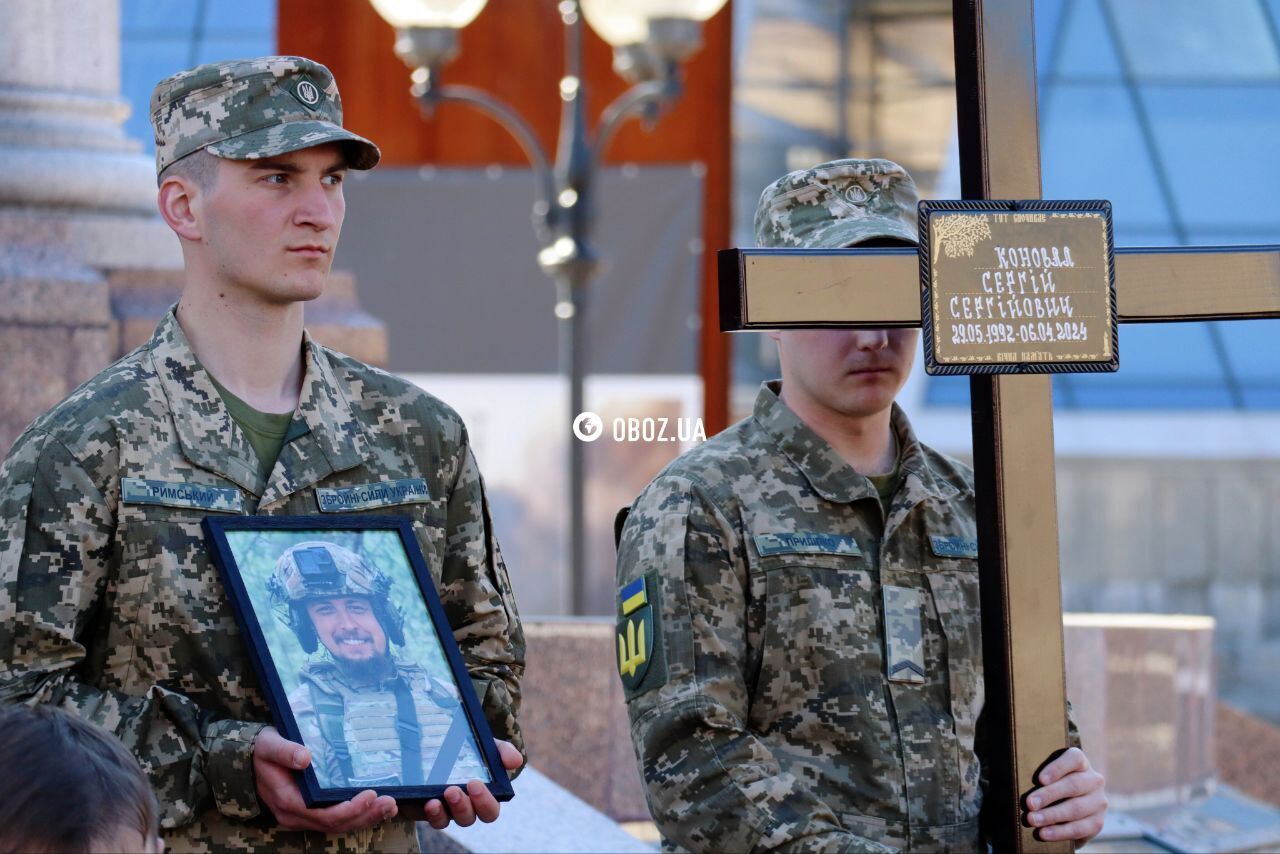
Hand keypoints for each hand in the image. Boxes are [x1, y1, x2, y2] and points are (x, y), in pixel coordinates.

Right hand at [253, 726, 397, 831]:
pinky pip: (336, 819)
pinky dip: (358, 815)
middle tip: (390, 803)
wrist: (251, 757)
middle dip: (364, 815)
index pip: (322, 814)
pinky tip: (377, 807)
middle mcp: (295, 815)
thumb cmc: (262, 749)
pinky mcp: (311, 810)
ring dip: (365, 818)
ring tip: (390, 807)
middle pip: (334, 823)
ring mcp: (303, 815)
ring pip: (338, 824)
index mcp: (287, 801)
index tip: (370, 794)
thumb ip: (285, 751)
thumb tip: (305, 758)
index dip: (348, 809)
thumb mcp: (269, 745)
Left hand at [423, 739, 523, 829]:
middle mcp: (466, 807)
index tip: (475, 783)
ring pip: (445, 821)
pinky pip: (431, 818)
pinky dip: (430, 813)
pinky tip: (427, 802)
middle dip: (462, 806)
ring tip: (436, 799)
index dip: (484, 801)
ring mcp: (446, 809)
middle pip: (468, 818)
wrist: (444, 742)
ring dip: (442, 813)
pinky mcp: (429, 807)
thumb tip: (515, 761)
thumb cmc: (474, 749)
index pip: (489, 810)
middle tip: (452, 790)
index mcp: (484, 796)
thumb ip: (504, 751)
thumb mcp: (489, 745)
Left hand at [1024, 746, 1106, 843]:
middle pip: (1073, 785)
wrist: (1069, 814)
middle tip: (1029, 804)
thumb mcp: (1047, 779)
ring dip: (1051, 815)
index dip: (1057, 768)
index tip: (1040, 779)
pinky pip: (1079, 828)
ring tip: (1032, 820)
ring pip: (1076, 808)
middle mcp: (1093, 780)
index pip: (1074, 759)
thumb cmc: (1050, 789)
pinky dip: (1060, 832)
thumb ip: (1039, 779)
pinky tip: (1044, 833)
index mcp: (1081, 763)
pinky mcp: (1097, 822)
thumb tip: (1016, 784)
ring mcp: (1098, 802)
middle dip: (1048, 795)